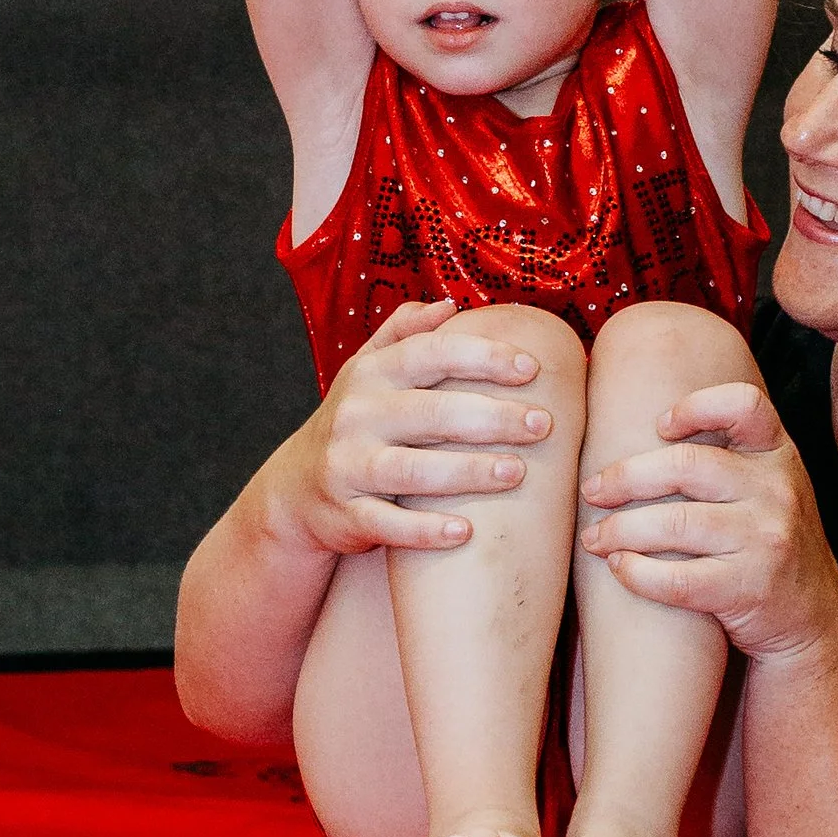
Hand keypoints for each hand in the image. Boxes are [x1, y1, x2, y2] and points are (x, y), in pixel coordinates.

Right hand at [281, 303, 558, 555]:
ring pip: (414, 469)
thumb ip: (404, 332)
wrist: (295, 489)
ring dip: (468, 472)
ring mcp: (349, 466)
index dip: (482, 357)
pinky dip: (425, 531)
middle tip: (542, 424)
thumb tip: (450, 303)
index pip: (432, 354)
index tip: (531, 369)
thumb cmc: (353, 423)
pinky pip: (389, 524)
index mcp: (372, 374)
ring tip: (516, 473)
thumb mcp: (366, 369)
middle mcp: (358, 415)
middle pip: (432, 412)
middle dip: (492, 417)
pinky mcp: (346, 514)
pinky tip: (466, 533)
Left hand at [579, 380, 837, 663]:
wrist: (812, 618)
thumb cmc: (769, 543)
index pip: (743, 405)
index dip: (696, 407)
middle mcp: (777, 491)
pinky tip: (619, 568)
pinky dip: (638, 573)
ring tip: (594, 538)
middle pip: (687, 465)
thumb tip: (643, 424)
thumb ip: (728, 456)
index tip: (659, 425)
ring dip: (620, 530)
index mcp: (778, 456)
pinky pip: (677, 579)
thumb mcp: (768, 487)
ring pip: (675, 523)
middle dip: (626, 478)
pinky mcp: (748, 588)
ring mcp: (765, 540)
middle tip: (592, 491)